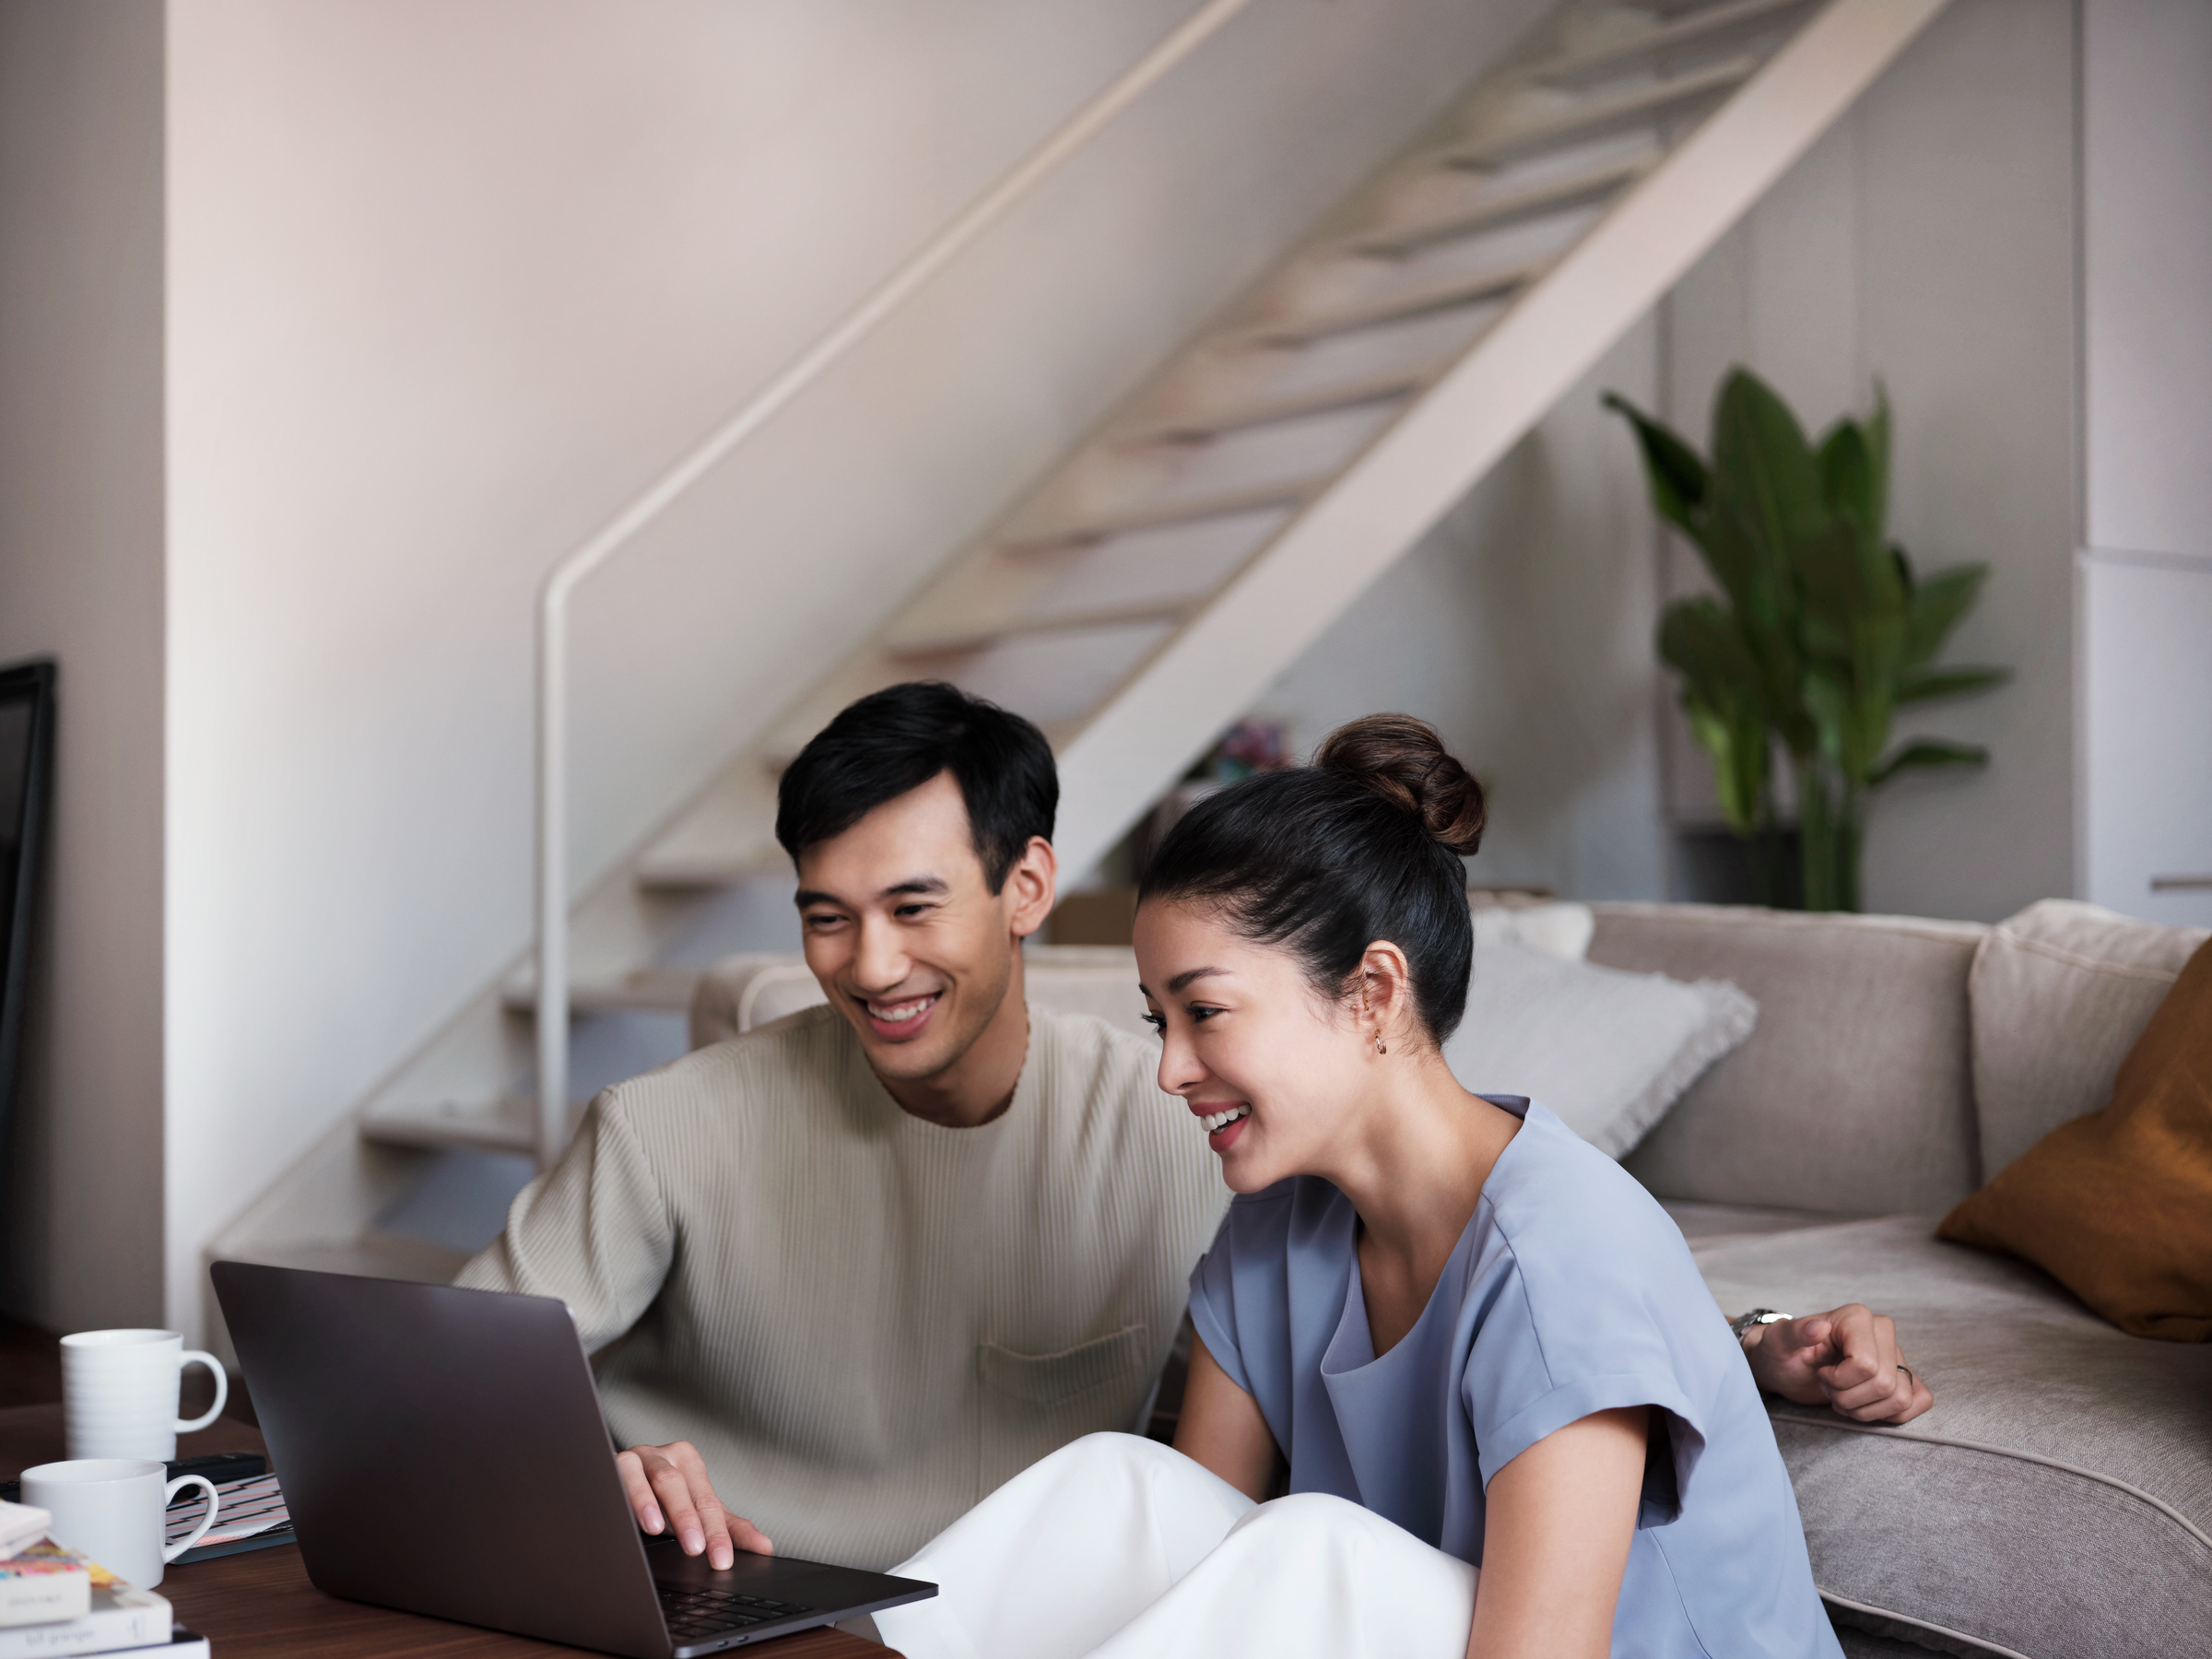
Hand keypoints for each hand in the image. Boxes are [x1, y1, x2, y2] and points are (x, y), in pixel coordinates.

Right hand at [615, 1440, 772, 1567]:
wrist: (616, 1484)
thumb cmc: (660, 1500)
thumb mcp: (694, 1512)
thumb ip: (728, 1528)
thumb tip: (765, 1548)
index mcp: (688, 1462)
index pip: (707, 1500)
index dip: (717, 1532)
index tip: (721, 1561)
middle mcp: (662, 1455)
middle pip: (677, 1485)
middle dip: (688, 1519)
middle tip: (696, 1550)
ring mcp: (633, 1458)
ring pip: (643, 1475)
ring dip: (649, 1502)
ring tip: (656, 1528)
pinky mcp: (606, 1465)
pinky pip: (612, 1476)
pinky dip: (619, 1495)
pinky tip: (621, 1514)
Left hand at [1742, 1304, 1931, 1424]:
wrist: (1787, 1368)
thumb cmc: (1783, 1353)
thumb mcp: (1778, 1342)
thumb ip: (1795, 1332)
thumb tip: (1818, 1327)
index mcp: (1856, 1318)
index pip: (1867, 1365)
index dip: (1841, 1381)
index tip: (1822, 1374)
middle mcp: (1881, 1332)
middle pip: (1884, 1385)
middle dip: (1850, 1398)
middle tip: (1829, 1389)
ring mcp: (1895, 1355)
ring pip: (1901, 1399)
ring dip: (1867, 1410)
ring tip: (1843, 1398)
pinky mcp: (1902, 1377)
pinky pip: (1920, 1401)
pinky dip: (1892, 1414)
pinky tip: (1866, 1406)